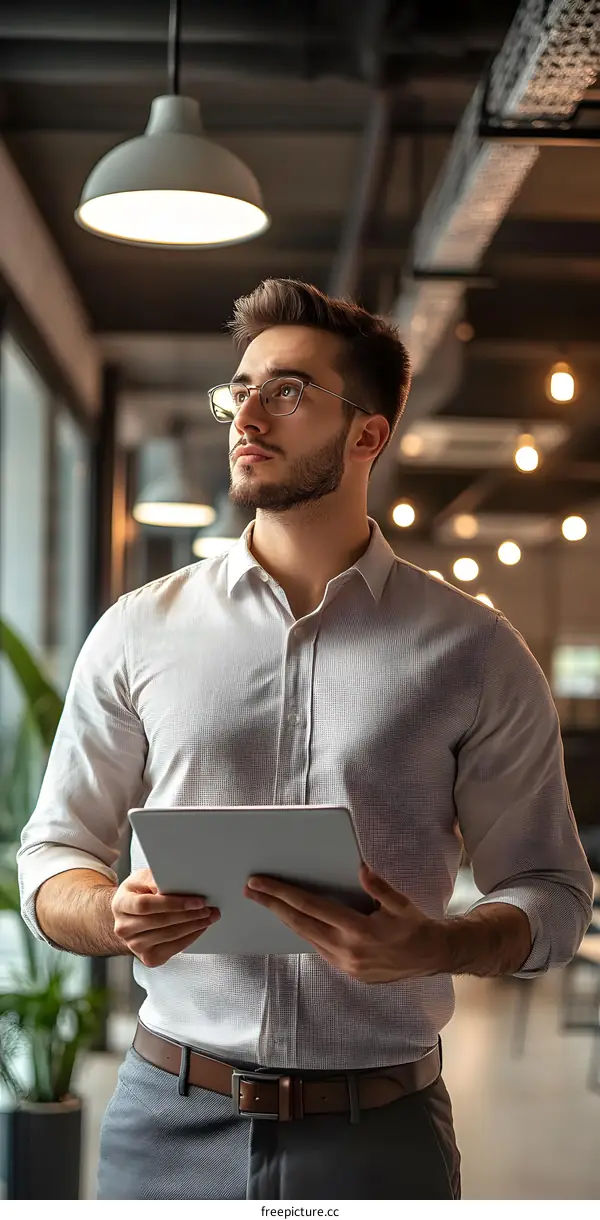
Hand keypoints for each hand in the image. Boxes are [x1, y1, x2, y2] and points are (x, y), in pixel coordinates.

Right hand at [112, 868, 219, 966]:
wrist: (129, 916)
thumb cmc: (138, 894)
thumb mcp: (142, 879)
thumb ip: (155, 878)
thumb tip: (175, 882)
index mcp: (121, 904)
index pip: (145, 905)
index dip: (173, 903)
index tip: (196, 901)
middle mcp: (124, 928)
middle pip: (159, 922)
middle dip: (188, 915)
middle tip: (208, 908)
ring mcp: (134, 946)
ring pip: (168, 936)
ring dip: (193, 926)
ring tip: (208, 916)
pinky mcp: (148, 958)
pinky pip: (173, 949)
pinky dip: (190, 938)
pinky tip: (198, 928)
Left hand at [244, 864, 442, 982]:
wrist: (431, 959)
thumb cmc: (415, 926)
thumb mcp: (400, 903)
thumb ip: (378, 887)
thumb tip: (359, 869)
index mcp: (358, 930)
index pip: (311, 907)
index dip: (283, 894)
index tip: (261, 884)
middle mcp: (347, 951)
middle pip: (300, 924)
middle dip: (273, 905)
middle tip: (251, 890)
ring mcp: (346, 965)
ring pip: (307, 938)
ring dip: (286, 920)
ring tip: (267, 903)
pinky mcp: (348, 972)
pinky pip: (319, 949)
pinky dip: (305, 932)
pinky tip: (296, 920)